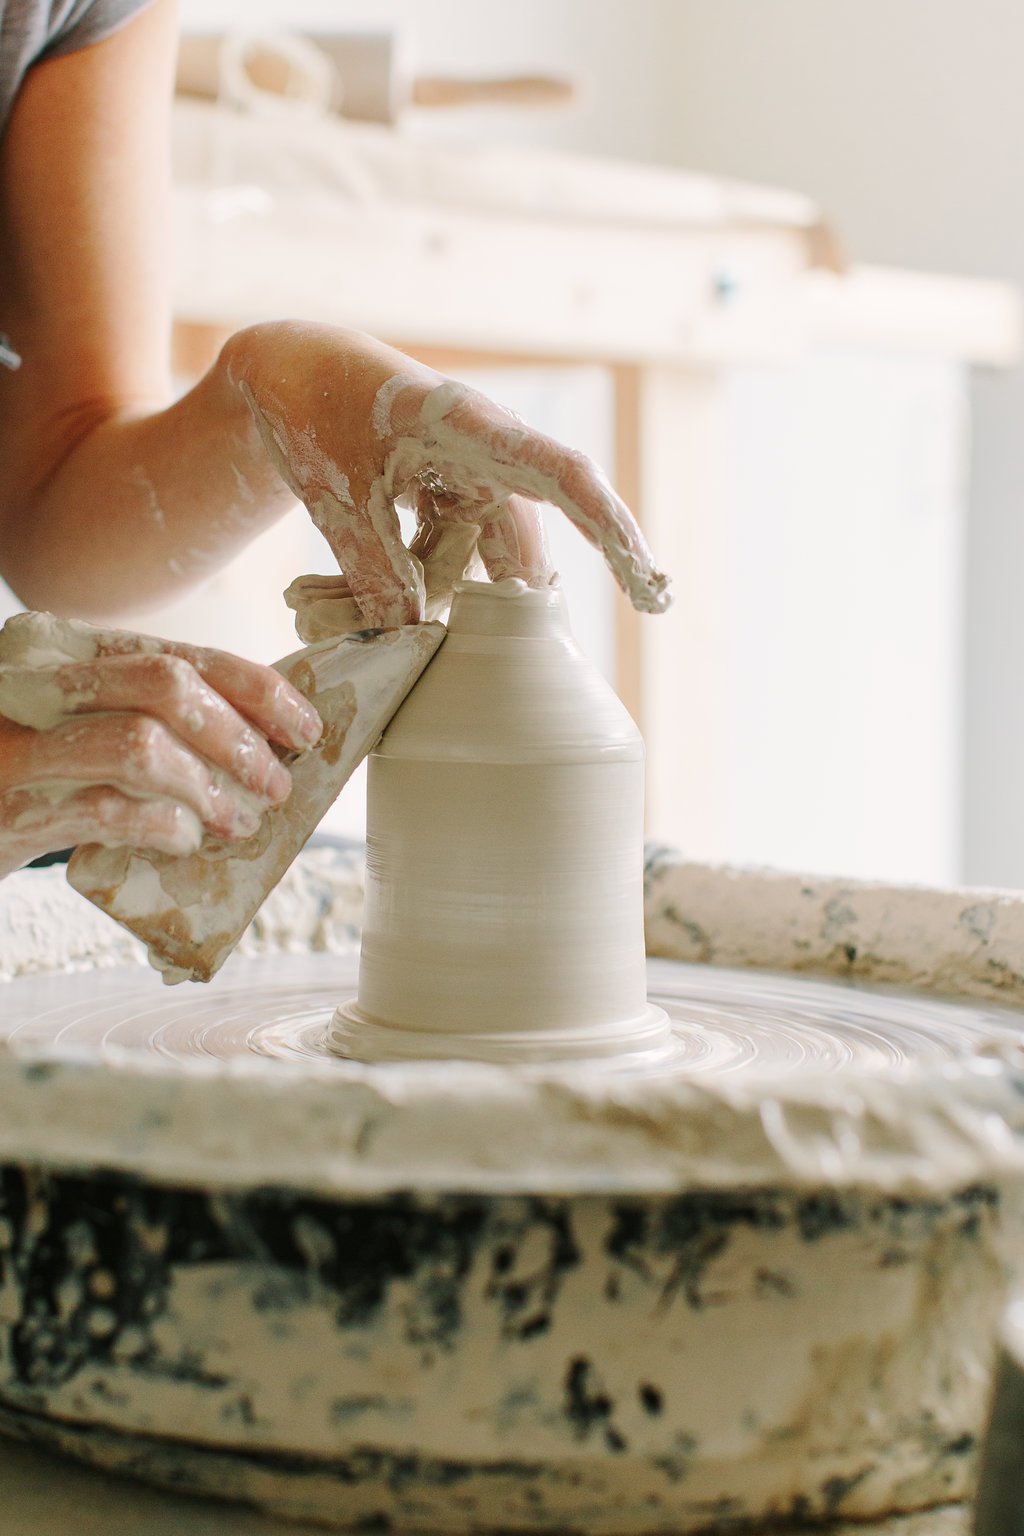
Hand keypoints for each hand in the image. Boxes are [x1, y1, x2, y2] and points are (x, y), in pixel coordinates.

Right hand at [0, 613, 321, 879]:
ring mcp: (21, 743)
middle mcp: (35, 681)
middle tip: (276, 784)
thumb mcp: (75, 719)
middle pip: (167, 686)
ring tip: (239, 820)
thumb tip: (263, 733)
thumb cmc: (30, 769)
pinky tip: (183, 838)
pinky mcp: (15, 808)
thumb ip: (146, 711)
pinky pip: (110, 809)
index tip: (305, 726)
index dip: (256, 689)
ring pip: (142, 746)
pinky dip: (164, 825)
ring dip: (208, 788)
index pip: (181, 653)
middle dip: (240, 738)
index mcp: (61, 647)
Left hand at [225, 323, 670, 628]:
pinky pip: (448, 560)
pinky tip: (365, 606)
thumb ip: (374, 571)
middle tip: (537, 670)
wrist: (293, 375)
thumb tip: (411, 642)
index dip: (608, 530)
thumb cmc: (318, 412)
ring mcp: (469, 482)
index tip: (644, 581)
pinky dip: (417, 587)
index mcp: (473, 429)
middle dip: (519, 609)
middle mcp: (488, 456)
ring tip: (385, 627)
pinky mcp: (446, 502)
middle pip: (522, 548)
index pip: (563, 478)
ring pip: (480, 564)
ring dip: (444, 602)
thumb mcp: (336, 496)